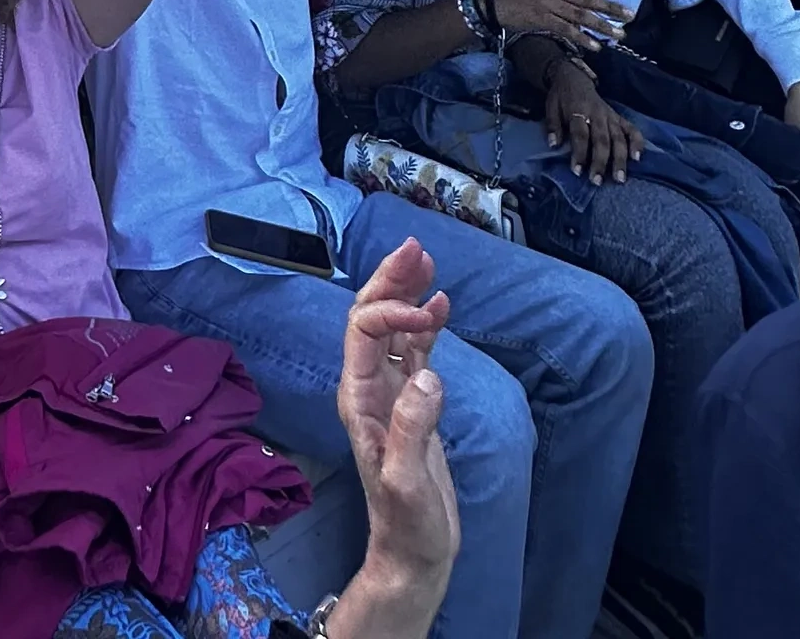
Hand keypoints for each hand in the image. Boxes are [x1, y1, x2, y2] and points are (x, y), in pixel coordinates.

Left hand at [334, 241, 459, 618]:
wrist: (414, 553)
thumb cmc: (407, 524)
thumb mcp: (407, 482)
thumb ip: (413, 429)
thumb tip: (427, 376)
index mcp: (358, 397)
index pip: (363, 330)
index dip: (393, 312)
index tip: (431, 314)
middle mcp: (368, 387)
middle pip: (371, 317)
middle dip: (390, 281)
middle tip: (414, 247)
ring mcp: (390, 392)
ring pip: (393, 328)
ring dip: (406, 293)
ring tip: (425, 259)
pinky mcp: (412, 403)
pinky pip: (414, 351)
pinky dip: (426, 324)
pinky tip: (441, 305)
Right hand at [486, 0, 628, 49]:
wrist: (495, 1)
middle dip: (610, 8)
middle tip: (630, 15)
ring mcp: (549, 5)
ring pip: (581, 16)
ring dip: (602, 26)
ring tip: (619, 34)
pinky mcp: (543, 20)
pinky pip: (567, 30)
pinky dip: (582, 38)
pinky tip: (595, 46)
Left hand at [543, 63, 642, 181]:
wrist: (574, 78)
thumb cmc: (562, 97)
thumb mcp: (551, 107)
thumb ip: (553, 125)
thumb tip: (553, 145)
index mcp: (578, 111)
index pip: (580, 135)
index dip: (579, 153)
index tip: (577, 171)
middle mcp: (597, 114)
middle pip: (601, 140)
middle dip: (601, 162)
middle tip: (597, 181)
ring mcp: (610, 116)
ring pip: (618, 138)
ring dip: (620, 159)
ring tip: (620, 178)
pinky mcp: (619, 117)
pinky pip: (632, 129)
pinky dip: (637, 142)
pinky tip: (638, 158)